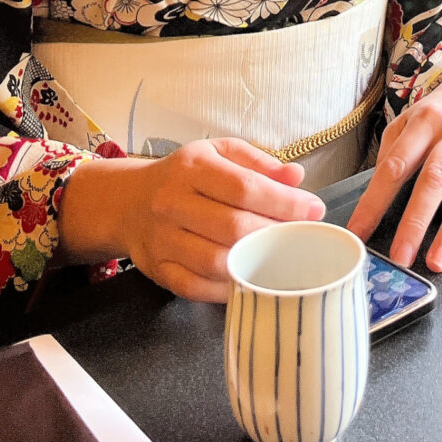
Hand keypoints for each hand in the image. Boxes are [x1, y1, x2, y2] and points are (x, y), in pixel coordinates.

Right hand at [60, 139, 325, 300]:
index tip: (315, 210)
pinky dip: (227, 288)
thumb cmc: (185, 176)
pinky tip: (251, 279)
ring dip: (255, 263)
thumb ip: (259, 162)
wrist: (126, 202)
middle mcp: (171, 202)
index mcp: (192, 168)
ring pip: (215, 261)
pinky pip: (195, 286)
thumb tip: (296, 177)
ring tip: (281, 257)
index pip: (245, 188)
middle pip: (233, 227)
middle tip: (303, 236)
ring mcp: (161, 239)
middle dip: (276, 234)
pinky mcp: (156, 269)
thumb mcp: (219, 153)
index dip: (284, 202)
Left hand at [347, 70, 441, 272]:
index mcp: (425, 121)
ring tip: (438, 261)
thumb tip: (374, 198)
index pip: (396, 166)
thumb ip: (393, 151)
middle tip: (400, 257)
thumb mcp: (410, 119)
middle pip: (434, 179)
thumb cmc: (441, 111)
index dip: (375, 202)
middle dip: (415, 222)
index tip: (359, 234)